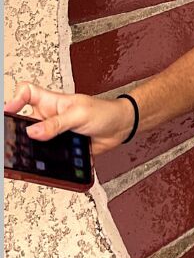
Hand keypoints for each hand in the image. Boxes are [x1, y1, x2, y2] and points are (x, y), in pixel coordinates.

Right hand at [4, 81, 134, 154]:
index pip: (27, 92)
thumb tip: (33, 131)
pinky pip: (45, 155)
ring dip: (28, 148)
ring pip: (32, 141)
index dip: (15, 98)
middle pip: (23, 120)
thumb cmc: (104, 112)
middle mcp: (49, 117)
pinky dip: (42, 161)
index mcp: (52, 101)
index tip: (9, 109)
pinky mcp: (60, 148)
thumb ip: (56, 124)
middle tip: (12, 140)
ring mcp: (53, 133)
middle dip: (16, 129)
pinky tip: (41, 166)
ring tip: (24, 156)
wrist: (119, 128)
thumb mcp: (79, 114)